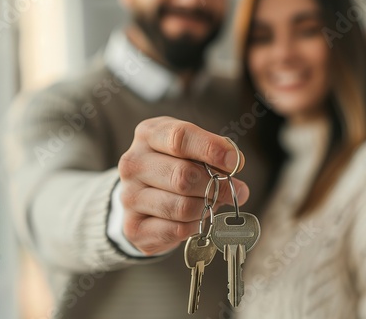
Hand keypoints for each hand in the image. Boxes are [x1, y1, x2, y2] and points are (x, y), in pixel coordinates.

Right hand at [118, 117, 248, 255]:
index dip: (211, 149)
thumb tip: (235, 163)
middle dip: (217, 185)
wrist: (142, 196)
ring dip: (206, 207)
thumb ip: (211, 152)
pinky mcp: (134, 227)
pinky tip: (195, 218)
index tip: (235, 161)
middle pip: (183, 176)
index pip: (180, 138)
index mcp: (148, 135)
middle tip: (236, 190)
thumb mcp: (189, 147)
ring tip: (212, 203)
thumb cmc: (173, 165)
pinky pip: (177, 230)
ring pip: (182, 207)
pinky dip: (194, 226)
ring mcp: (129, 196)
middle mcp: (133, 164)